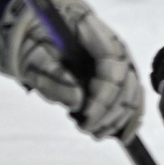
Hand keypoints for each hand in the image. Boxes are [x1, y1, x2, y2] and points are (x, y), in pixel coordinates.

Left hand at [0, 0, 143, 140]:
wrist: (35, 32)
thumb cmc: (32, 40)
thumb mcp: (32, 58)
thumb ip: (52, 78)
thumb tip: (77, 103)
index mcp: (91, 29)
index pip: (111, 62)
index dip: (103, 93)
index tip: (86, 115)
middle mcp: (112, 43)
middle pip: (126, 80)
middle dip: (109, 111)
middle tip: (86, 128)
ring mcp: (118, 59)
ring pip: (131, 92)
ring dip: (116, 118)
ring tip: (91, 131)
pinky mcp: (117, 75)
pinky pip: (131, 97)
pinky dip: (126, 117)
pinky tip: (117, 135)